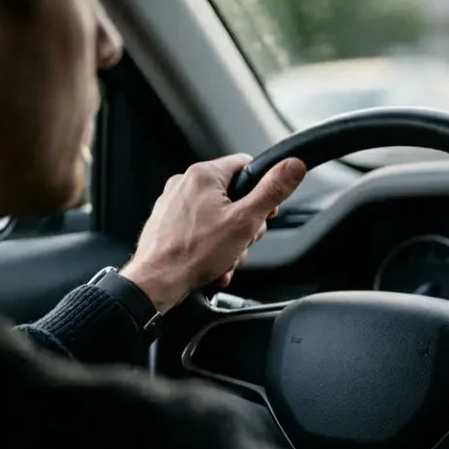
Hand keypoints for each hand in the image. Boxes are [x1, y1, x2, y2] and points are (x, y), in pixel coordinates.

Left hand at [120, 154, 306, 311]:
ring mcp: (173, 204)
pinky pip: (201, 230)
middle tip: (243, 240)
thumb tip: (293, 166)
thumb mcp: (245, 221)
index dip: (263, 189)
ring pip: (218, 216)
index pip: (246, 166)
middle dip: (246, 223)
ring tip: (225, 257)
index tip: (265, 211)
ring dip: (230, 240)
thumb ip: (272, 192)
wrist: (156, 282)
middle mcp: (184, 184)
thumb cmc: (194, 253)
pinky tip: (214, 263)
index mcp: (203, 175)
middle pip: (234, 195)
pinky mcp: (167, 223)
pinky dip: (212, 246)